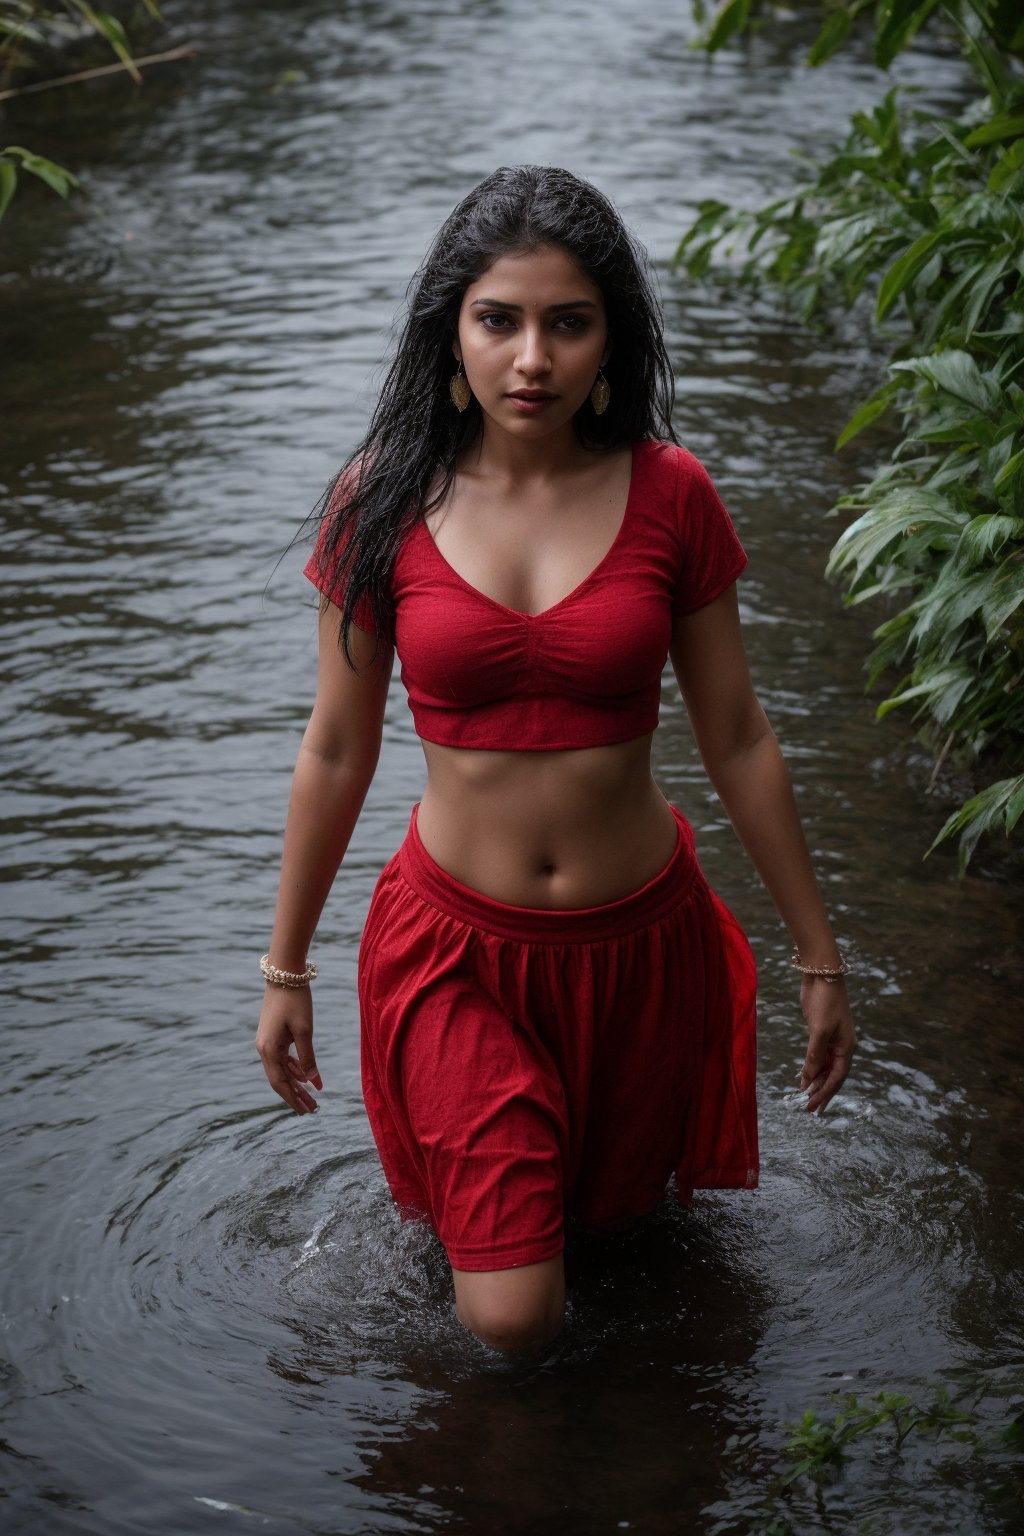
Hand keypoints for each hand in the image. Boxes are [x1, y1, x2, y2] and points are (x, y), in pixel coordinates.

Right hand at [256, 985, 322, 1114]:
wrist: (284, 974)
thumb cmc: (295, 1001)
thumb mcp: (304, 1030)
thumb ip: (308, 1057)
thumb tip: (314, 1083)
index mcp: (269, 1050)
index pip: (280, 1083)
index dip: (294, 1099)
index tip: (307, 1111)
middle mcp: (264, 1049)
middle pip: (280, 1080)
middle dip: (296, 1096)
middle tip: (313, 1110)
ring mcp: (267, 1041)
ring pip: (282, 1070)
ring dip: (297, 1083)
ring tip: (312, 1097)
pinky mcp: (273, 1035)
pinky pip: (283, 1058)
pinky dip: (294, 1068)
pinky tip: (306, 1076)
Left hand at [798, 977, 855, 1114]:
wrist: (822, 973)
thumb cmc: (825, 1000)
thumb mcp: (819, 1029)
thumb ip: (814, 1055)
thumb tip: (808, 1078)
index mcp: (846, 1046)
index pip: (836, 1077)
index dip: (824, 1093)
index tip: (813, 1107)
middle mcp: (841, 1045)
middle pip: (832, 1075)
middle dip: (821, 1092)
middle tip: (808, 1109)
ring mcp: (831, 1039)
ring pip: (824, 1067)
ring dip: (814, 1081)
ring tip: (803, 1096)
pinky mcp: (820, 1032)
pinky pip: (817, 1056)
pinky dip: (811, 1067)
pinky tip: (803, 1076)